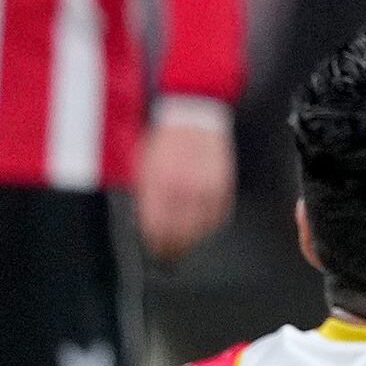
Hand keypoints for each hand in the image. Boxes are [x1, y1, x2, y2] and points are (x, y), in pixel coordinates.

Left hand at [137, 110, 236, 257]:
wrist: (192, 110)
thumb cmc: (165, 135)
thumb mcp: (143, 162)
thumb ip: (143, 191)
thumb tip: (142, 219)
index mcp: (159, 182)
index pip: (156, 226)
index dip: (155, 243)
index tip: (155, 250)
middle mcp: (183, 188)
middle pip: (178, 233)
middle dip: (172, 248)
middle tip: (169, 255)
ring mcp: (205, 188)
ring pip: (200, 228)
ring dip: (191, 240)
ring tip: (186, 246)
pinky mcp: (222, 185)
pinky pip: (218, 216)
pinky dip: (210, 225)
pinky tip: (203, 228)